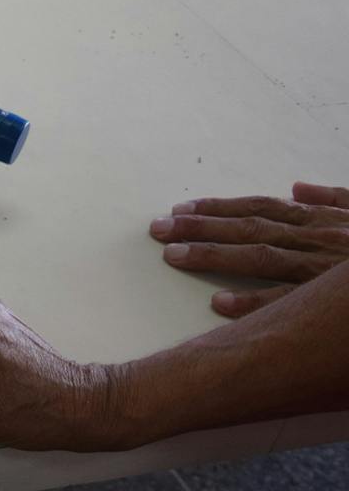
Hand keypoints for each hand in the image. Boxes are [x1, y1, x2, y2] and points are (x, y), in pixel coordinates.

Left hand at [150, 183, 348, 316]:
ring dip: (214, 255)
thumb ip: (334, 199)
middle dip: (201, 227)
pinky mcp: (330, 301)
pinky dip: (254, 301)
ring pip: (261, 258)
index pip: (260, 209)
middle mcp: (317, 240)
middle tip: (159, 229)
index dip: (218, 208)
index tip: (180, 209)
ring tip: (173, 256)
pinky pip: (289, 301)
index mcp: (321, 221)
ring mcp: (323, 270)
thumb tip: (297, 188)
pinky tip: (219, 303)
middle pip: (249, 229)